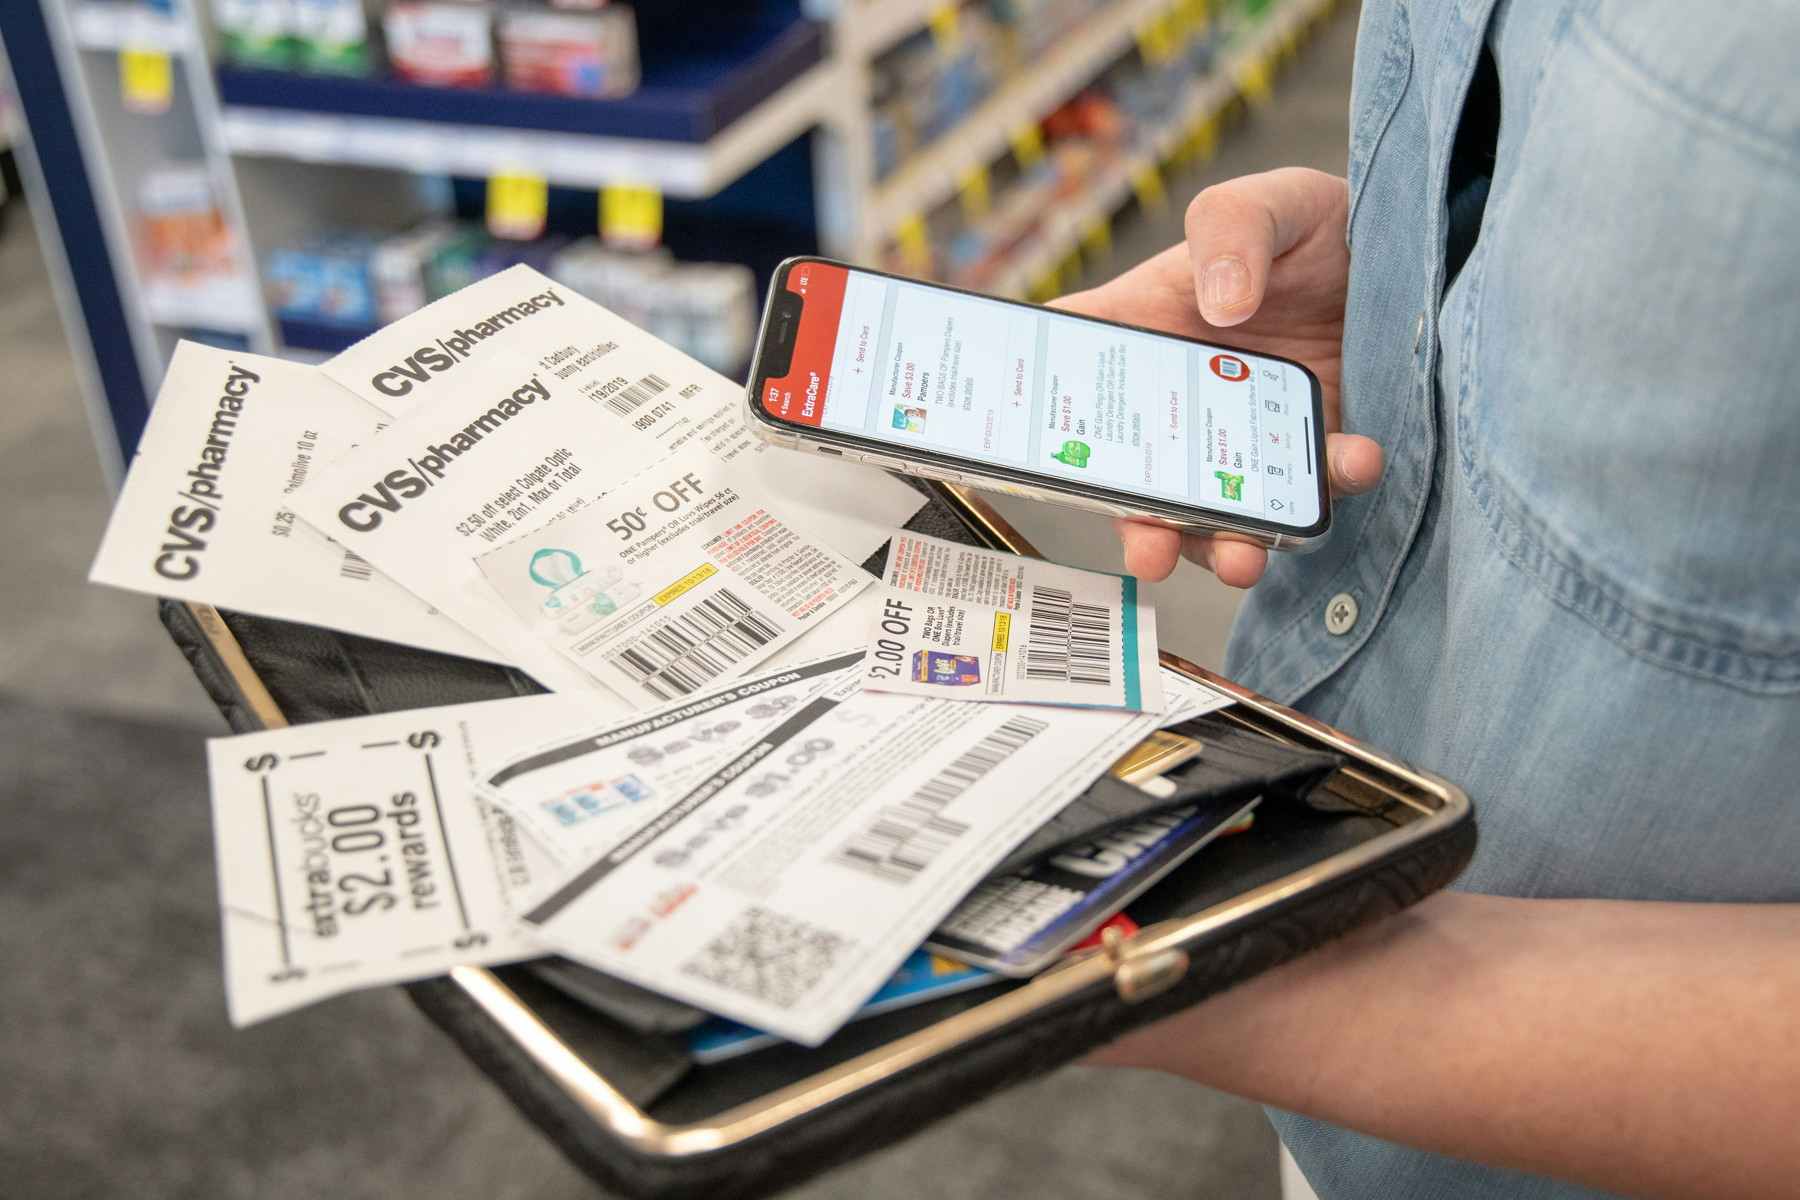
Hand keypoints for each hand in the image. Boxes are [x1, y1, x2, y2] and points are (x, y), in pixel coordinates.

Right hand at [1053, 168, 1382, 584]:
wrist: (1415, 254)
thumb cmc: (1319, 225)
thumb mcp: (1271, 202)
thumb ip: (1231, 228)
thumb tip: (1221, 306)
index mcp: (1142, 330)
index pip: (1064, 369)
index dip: (1025, 411)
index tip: (1012, 456)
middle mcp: (1182, 399)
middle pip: (1134, 478)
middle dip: (1136, 525)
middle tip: (1149, 547)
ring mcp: (1244, 436)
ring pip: (1215, 514)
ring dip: (1223, 546)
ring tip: (1243, 558)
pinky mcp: (1309, 455)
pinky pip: (1309, 493)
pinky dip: (1327, 493)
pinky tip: (1354, 461)